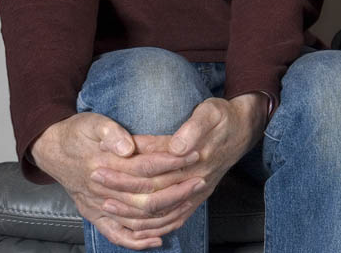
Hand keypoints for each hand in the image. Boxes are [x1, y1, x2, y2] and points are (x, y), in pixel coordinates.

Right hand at [30, 113, 200, 248]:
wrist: (52, 149)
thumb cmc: (77, 133)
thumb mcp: (92, 123)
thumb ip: (110, 133)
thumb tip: (127, 147)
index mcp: (104, 166)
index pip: (146, 167)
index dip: (172, 162)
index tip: (194, 155)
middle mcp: (102, 191)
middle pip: (146, 198)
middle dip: (177, 190)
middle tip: (201, 179)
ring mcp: (98, 206)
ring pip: (137, 219)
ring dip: (166, 214)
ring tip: (191, 201)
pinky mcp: (96, 215)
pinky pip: (117, 235)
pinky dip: (137, 241)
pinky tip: (158, 239)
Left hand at [90, 94, 266, 235]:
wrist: (245, 129)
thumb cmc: (224, 117)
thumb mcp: (211, 112)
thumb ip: (193, 129)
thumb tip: (175, 147)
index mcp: (194, 159)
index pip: (153, 170)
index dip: (125, 171)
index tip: (102, 165)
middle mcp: (195, 180)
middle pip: (151, 193)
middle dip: (120, 189)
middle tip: (95, 180)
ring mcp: (197, 192)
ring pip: (160, 212)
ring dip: (131, 212)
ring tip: (106, 205)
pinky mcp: (198, 197)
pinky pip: (174, 219)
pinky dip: (154, 227)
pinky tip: (135, 228)